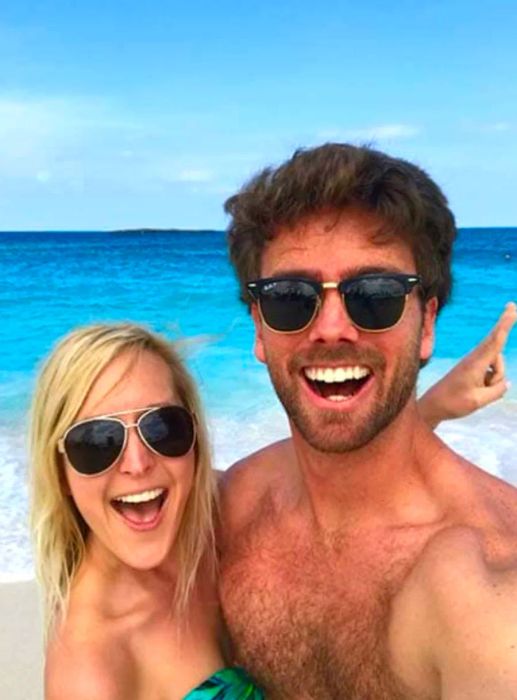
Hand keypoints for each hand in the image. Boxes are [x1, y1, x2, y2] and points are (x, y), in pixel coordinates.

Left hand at [419, 302, 516, 428]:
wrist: (432, 406)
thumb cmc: (453, 404)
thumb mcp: (478, 401)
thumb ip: (497, 391)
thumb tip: (506, 383)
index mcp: (475, 364)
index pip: (495, 340)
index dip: (505, 324)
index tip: (512, 309)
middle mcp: (475, 360)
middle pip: (497, 346)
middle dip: (505, 325)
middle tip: (512, 305)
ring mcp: (474, 364)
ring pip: (498, 367)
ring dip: (495, 380)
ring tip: (477, 393)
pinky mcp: (473, 369)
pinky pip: (492, 373)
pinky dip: (491, 383)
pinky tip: (477, 391)